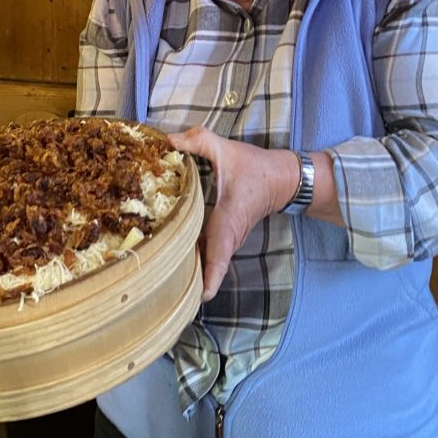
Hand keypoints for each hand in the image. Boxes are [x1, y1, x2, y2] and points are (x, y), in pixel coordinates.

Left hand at [168, 126, 298, 301]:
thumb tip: (168, 140)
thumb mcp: (225, 150)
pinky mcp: (226, 236)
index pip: (216, 261)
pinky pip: (208, 252)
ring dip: (188, 269)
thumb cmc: (255, 168)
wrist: (282, 178)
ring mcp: (227, 240)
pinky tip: (169, 251)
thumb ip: (198, 141)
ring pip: (206, 263)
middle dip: (185, 280)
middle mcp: (227, 239)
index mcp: (226, 224)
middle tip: (156, 287)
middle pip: (206, 270)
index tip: (192, 297)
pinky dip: (192, 256)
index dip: (206, 281)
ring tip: (156, 274)